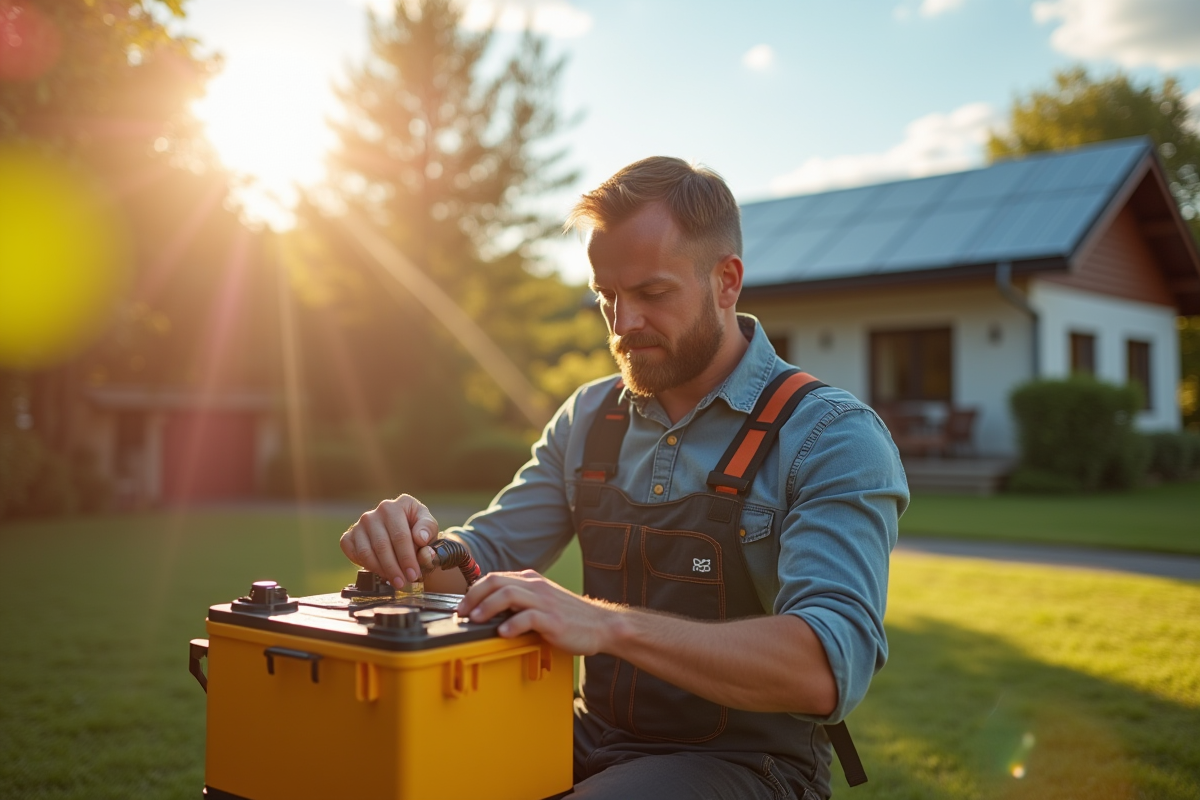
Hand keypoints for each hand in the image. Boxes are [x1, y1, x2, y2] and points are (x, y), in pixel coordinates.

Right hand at [339, 494, 439, 586]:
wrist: (407, 537)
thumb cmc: (419, 533)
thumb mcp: (431, 530)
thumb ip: (429, 533)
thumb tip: (420, 538)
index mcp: (401, 504)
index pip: (400, 535)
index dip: (407, 558)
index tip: (413, 573)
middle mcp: (380, 510)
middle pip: (383, 545)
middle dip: (394, 568)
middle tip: (403, 583)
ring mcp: (363, 522)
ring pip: (368, 552)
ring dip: (381, 570)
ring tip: (395, 582)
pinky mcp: (350, 535)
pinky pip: (355, 554)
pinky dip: (367, 566)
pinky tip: (380, 573)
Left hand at [456, 570, 622, 655]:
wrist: (601, 625)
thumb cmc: (569, 617)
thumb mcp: (541, 602)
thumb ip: (519, 602)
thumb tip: (487, 611)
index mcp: (531, 581)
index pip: (494, 577)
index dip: (473, 591)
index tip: (461, 607)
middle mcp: (536, 587)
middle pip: (496, 582)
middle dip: (473, 597)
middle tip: (462, 614)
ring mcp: (545, 602)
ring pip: (508, 595)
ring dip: (486, 607)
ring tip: (475, 620)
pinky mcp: (553, 620)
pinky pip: (528, 618)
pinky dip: (512, 625)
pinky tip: (503, 633)